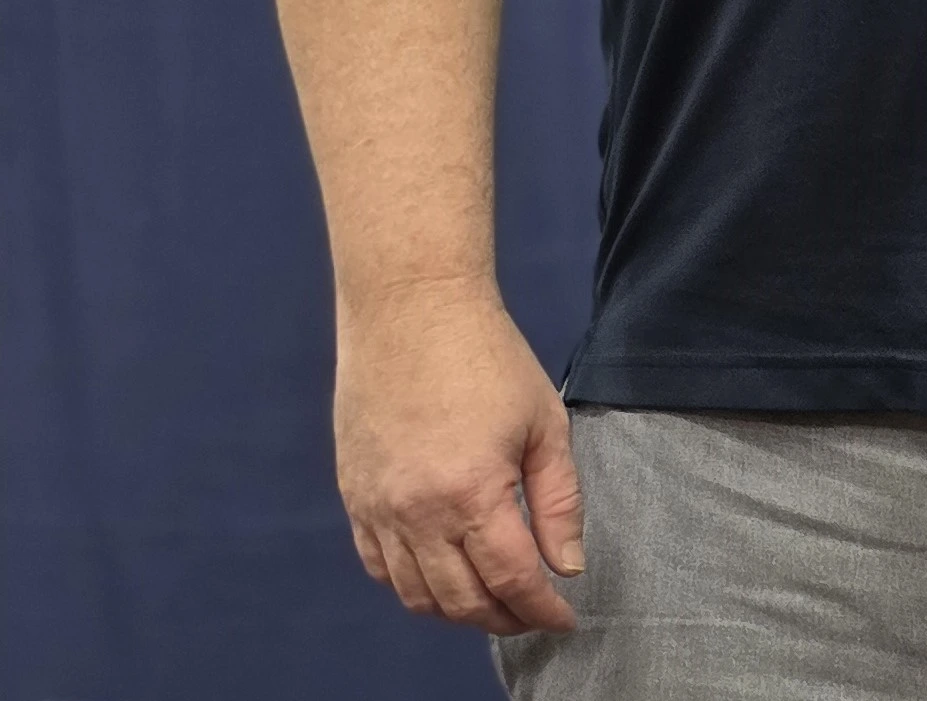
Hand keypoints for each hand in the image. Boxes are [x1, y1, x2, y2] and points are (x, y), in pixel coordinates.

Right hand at [333, 280, 582, 634]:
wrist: (412, 312)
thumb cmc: (489, 359)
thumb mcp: (544, 423)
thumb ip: (559, 501)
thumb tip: (567, 565)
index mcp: (473, 494)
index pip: (512, 579)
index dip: (541, 609)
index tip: (564, 620)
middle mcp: (418, 514)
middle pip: (462, 599)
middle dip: (505, 618)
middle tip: (533, 614)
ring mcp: (378, 509)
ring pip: (416, 595)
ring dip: (458, 611)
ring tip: (493, 603)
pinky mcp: (353, 497)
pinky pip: (379, 567)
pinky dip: (412, 587)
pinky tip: (441, 580)